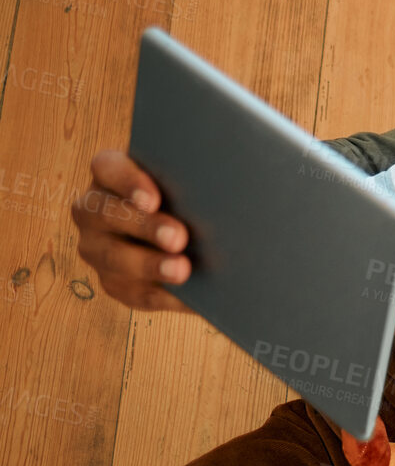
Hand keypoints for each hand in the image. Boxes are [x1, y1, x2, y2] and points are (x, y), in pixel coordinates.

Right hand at [70, 150, 192, 311]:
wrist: (190, 234)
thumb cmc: (189, 196)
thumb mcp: (189, 182)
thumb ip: (195, 179)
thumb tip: (231, 185)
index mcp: (109, 174)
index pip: (107, 168)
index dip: (128, 182)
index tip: (154, 198)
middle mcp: (93, 210)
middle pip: (107, 214)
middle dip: (145, 226)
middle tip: (179, 237)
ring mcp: (97, 248)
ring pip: (114, 258)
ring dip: (149, 265)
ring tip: (182, 270)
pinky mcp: (113, 281)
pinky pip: (133, 292)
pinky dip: (163, 296)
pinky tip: (189, 298)